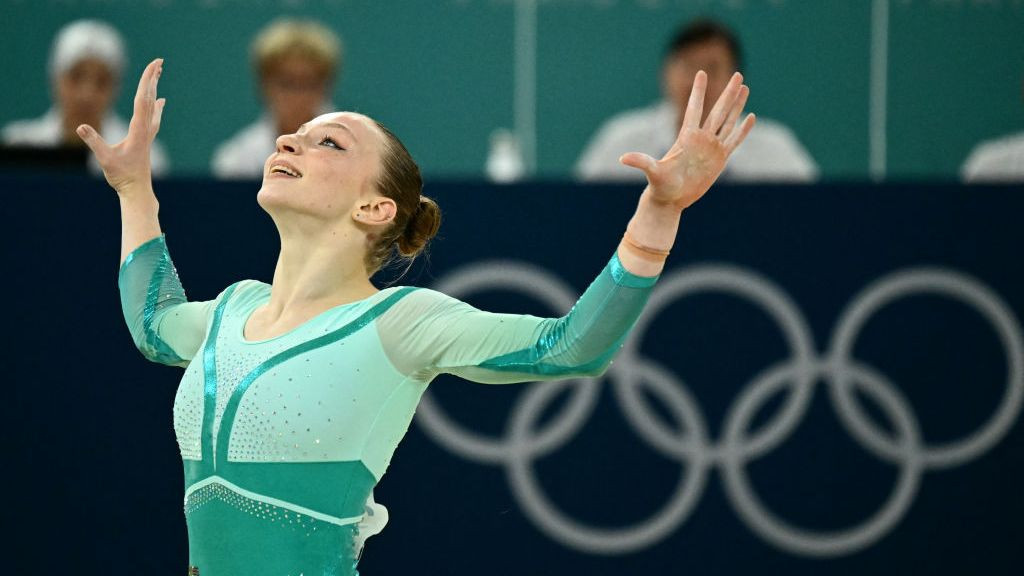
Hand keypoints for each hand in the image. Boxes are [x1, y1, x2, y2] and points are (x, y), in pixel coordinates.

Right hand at [77, 58, 165, 193]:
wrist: (137, 191)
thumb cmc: (122, 176)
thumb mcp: (105, 158)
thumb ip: (94, 142)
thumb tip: (81, 127)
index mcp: (138, 130)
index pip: (142, 100)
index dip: (146, 82)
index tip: (153, 66)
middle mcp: (145, 129)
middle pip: (150, 98)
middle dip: (153, 79)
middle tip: (160, 61)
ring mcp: (147, 134)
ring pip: (152, 106)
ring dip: (154, 89)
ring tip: (159, 74)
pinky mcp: (145, 139)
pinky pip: (152, 117)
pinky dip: (156, 106)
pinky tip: (161, 102)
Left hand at [620, 71, 754, 211]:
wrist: (671, 199)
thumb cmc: (660, 186)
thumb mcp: (653, 172)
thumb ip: (641, 162)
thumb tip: (622, 159)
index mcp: (687, 137)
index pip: (695, 108)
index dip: (698, 91)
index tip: (701, 72)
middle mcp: (701, 138)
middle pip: (718, 110)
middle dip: (727, 92)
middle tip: (738, 73)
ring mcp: (711, 147)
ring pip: (728, 121)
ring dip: (737, 105)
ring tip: (744, 87)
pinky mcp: (719, 159)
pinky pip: (734, 141)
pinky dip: (743, 130)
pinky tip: (750, 116)